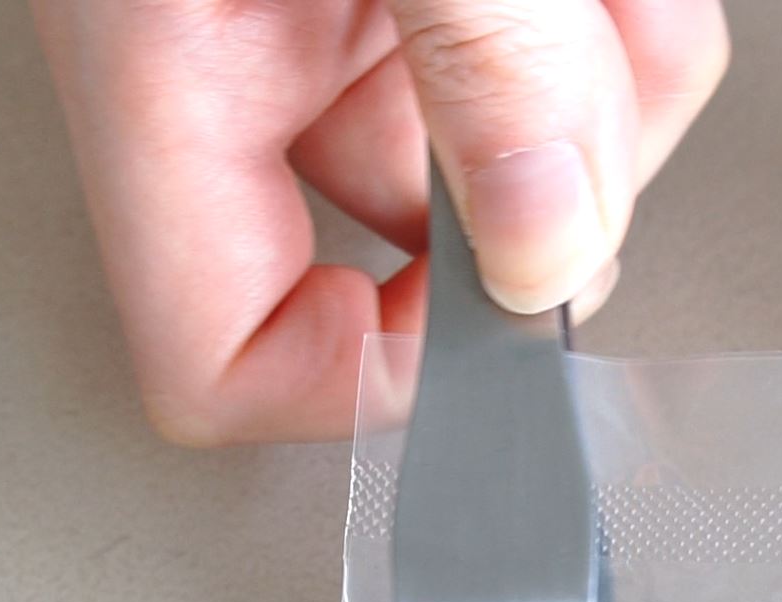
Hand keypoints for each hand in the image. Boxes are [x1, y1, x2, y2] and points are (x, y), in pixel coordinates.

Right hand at [31, 0, 727, 443]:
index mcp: (168, 66)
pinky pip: (550, 53)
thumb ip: (481, 64)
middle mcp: (243, 59)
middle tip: (595, 78)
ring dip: (613, 75)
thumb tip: (543, 249)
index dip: (370, 384)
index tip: (498, 335)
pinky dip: (613, 17)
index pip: (220, 359)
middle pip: (426, 248)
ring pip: (520, 145)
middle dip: (564, 175)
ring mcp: (334, 20)